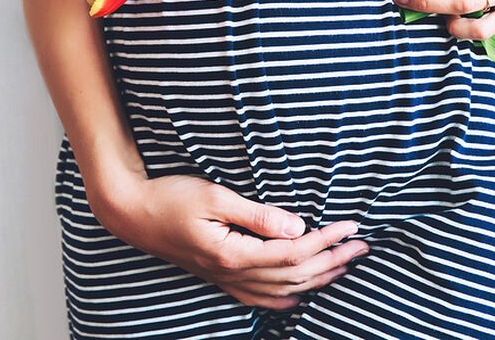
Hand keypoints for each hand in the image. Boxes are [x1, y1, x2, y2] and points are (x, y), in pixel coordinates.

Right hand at [89, 173, 368, 309]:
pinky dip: (284, 298)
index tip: (351, 224)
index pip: (294, 253)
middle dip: (333, 260)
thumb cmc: (171, 197)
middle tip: (362, 246)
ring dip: (317, 278)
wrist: (132, 213)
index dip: (327, 240)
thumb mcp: (216, 197)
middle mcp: (232, 273)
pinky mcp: (219, 277)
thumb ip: (258, 215)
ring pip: (281, 289)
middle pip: (295, 275)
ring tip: (345, 265)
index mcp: (234, 253)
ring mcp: (225, 279)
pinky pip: (257, 298)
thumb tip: (297, 226)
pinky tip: (299, 296)